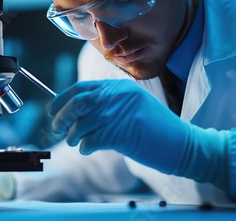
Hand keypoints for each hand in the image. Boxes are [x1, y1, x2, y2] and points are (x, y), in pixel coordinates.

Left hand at [49, 79, 229, 187]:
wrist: (182, 143)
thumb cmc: (156, 127)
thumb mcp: (133, 105)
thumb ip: (109, 103)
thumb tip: (76, 110)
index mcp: (121, 87)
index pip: (82, 88)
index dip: (62, 99)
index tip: (53, 110)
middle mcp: (118, 97)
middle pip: (78, 103)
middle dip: (62, 117)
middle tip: (57, 128)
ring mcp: (120, 114)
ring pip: (82, 123)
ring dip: (74, 135)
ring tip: (76, 141)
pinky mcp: (121, 133)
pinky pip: (92, 140)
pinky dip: (86, 146)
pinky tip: (89, 149)